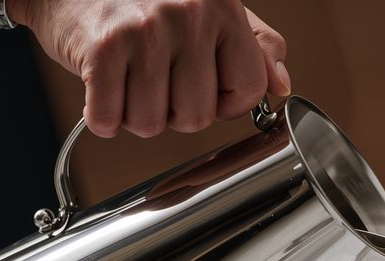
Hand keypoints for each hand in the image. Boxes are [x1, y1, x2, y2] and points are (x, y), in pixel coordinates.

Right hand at [7, 0, 289, 137]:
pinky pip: (110, 119)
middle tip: (157, 80)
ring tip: (129, 78)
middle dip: (174, 112)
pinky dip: (102, 115)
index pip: (248, 88)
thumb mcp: (209, 10)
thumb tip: (282, 86)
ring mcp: (146, 31)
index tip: (207, 90)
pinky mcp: (104, 48)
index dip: (226, 103)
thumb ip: (254, 46)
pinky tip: (102, 87)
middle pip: (198, 117)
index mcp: (222, 8)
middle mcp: (188, 16)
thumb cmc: (139, 1)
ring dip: (135, 114)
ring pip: (152, 124)